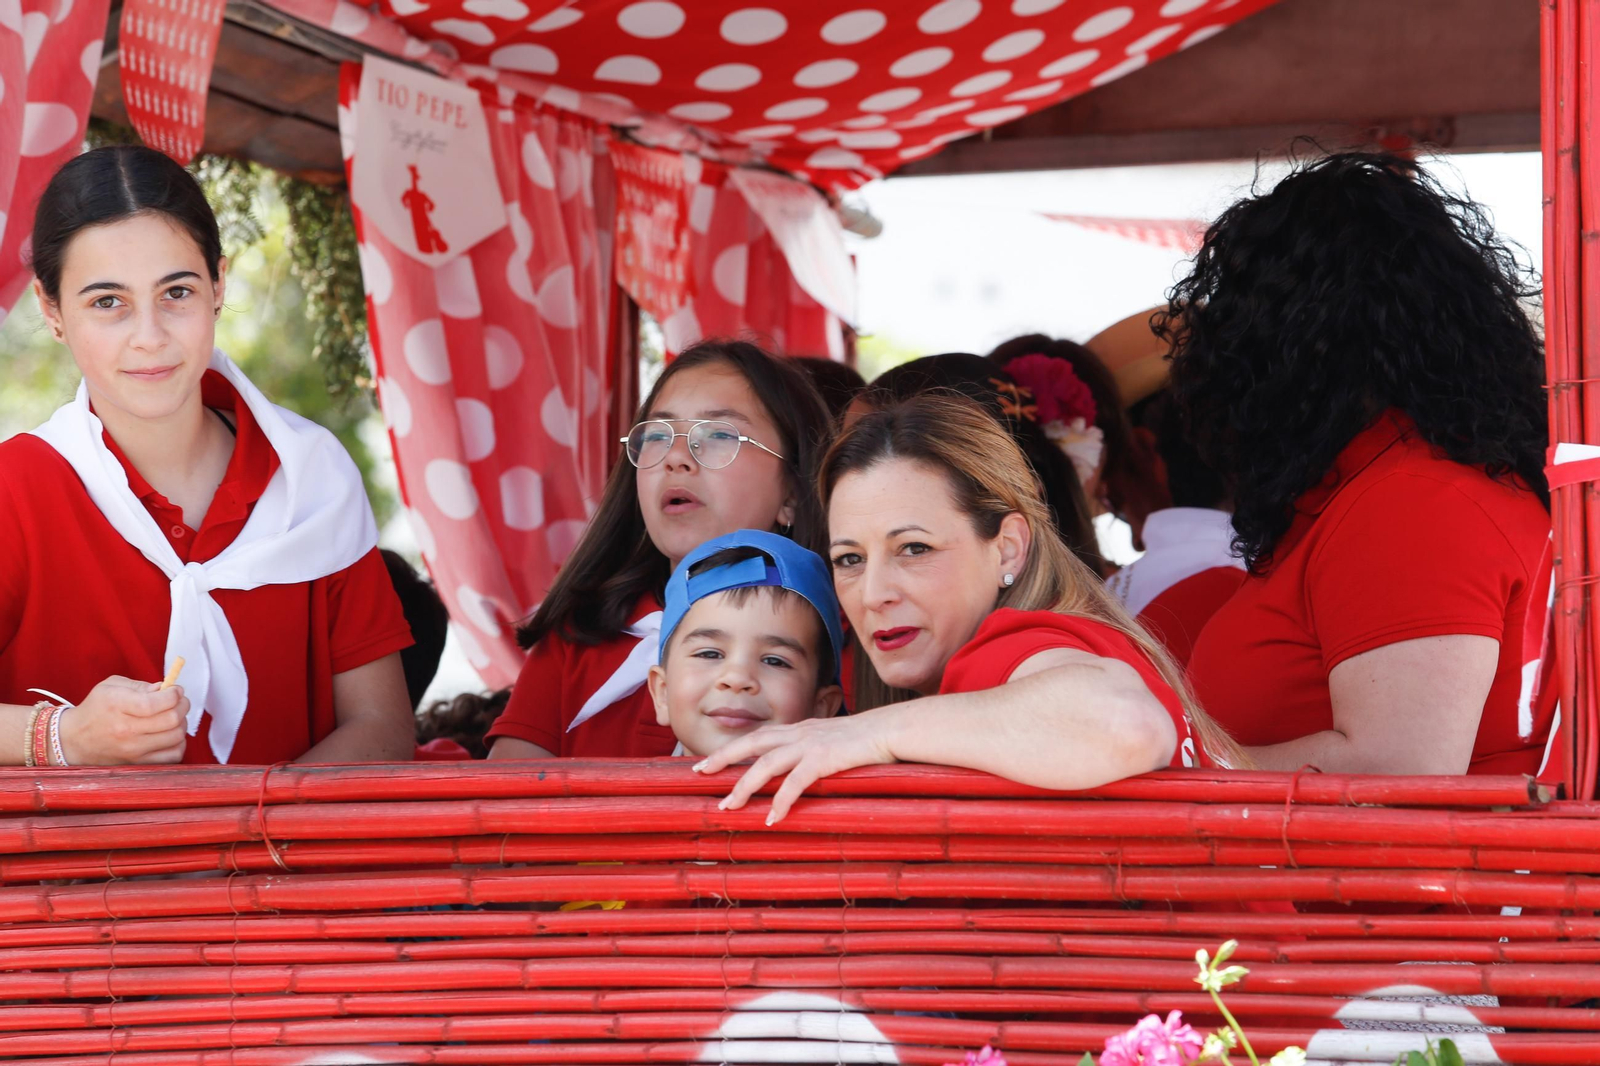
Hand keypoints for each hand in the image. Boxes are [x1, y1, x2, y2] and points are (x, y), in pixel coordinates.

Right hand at [59, 676, 189, 764]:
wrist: (74, 741)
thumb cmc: (95, 709)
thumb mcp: (111, 687)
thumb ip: (140, 685)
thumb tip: (166, 689)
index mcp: (117, 705)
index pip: (156, 703)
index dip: (174, 694)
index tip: (175, 690)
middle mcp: (126, 730)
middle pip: (172, 719)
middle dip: (182, 705)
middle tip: (179, 701)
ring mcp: (133, 750)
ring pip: (176, 737)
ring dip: (182, 723)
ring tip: (173, 717)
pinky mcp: (139, 763)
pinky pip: (173, 756)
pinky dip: (178, 743)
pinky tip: (169, 735)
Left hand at [692, 711, 898, 824]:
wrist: (892, 730)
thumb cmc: (867, 740)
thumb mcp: (834, 742)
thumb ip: (814, 753)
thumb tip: (802, 772)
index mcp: (800, 729)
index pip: (758, 737)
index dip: (732, 748)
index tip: (709, 761)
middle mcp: (799, 733)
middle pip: (751, 743)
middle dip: (722, 758)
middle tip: (700, 773)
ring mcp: (810, 744)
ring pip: (765, 764)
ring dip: (743, 786)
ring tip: (729, 806)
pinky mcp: (823, 759)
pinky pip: (795, 782)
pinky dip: (781, 800)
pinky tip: (773, 818)